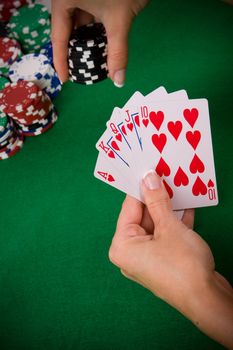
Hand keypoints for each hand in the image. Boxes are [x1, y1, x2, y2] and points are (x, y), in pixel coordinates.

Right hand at [51, 0, 148, 85]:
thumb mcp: (120, 21)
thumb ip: (118, 52)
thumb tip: (119, 82)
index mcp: (65, 0)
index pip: (58, 37)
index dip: (61, 61)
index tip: (64, 80)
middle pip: (66, 31)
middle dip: (74, 53)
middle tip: (79, 73)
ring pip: (78, 24)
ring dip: (86, 44)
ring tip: (91, 63)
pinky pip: (88, 17)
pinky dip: (95, 32)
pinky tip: (101, 45)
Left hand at [109, 171, 232, 348]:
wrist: (207, 299)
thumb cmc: (183, 266)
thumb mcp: (169, 227)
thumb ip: (157, 201)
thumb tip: (148, 178)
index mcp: (122, 246)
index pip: (129, 208)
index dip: (140, 188)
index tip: (148, 170)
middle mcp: (130, 253)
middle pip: (142, 216)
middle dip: (157, 198)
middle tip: (166, 176)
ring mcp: (146, 258)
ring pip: (156, 225)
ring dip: (168, 209)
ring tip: (178, 188)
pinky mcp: (162, 261)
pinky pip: (165, 236)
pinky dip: (174, 223)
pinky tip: (187, 207)